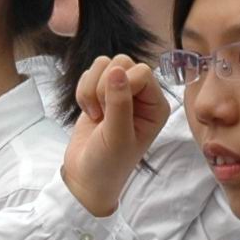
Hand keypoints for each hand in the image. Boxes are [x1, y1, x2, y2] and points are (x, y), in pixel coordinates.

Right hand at [63, 55, 167, 216]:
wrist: (85, 176)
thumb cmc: (108, 163)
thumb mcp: (117, 136)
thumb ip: (119, 102)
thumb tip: (116, 69)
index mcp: (156, 106)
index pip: (142, 72)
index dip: (122, 85)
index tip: (110, 112)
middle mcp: (142, 96)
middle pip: (122, 62)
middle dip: (104, 86)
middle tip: (102, 114)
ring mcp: (120, 92)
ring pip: (104, 64)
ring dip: (92, 88)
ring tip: (95, 114)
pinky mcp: (100, 92)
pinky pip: (90, 73)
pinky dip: (83, 90)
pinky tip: (88, 112)